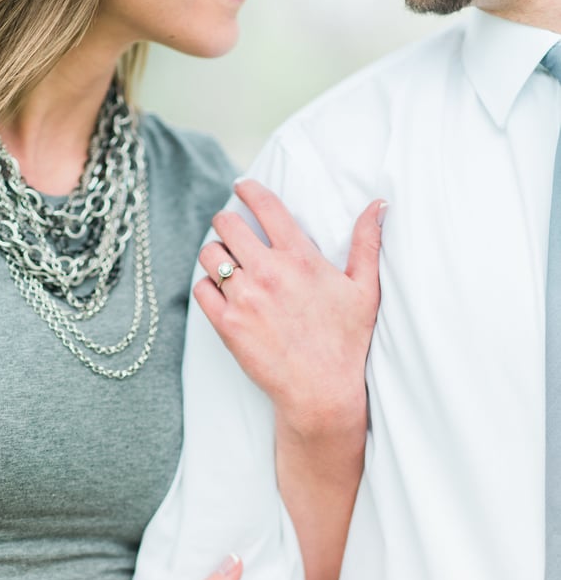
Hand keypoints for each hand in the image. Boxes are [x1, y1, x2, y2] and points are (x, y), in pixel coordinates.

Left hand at [194, 180, 385, 435]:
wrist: (321, 392)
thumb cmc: (346, 342)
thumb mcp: (364, 289)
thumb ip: (367, 242)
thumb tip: (378, 204)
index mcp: (300, 258)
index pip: (266, 207)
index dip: (248, 189)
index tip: (241, 187)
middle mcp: (269, 273)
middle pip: (227, 224)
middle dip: (226, 221)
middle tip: (230, 228)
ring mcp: (245, 299)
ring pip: (210, 254)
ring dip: (215, 252)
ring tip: (224, 260)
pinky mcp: (227, 325)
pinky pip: (202, 289)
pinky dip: (207, 285)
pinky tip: (220, 290)